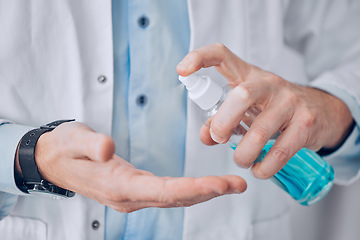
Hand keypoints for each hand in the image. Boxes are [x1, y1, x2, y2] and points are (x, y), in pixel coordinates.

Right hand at [16, 121, 245, 212]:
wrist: (52, 160)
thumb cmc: (64, 148)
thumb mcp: (73, 139)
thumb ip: (90, 144)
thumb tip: (107, 148)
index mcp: (117, 185)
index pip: (162, 190)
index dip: (192, 188)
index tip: (219, 184)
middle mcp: (128, 196)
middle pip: (175, 197)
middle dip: (208, 192)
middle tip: (237, 184)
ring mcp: (132, 196)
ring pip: (174, 198)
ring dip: (204, 193)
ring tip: (231, 185)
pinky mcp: (135, 190)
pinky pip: (168, 193)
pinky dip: (190, 190)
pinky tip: (205, 186)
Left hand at [177, 43, 353, 178]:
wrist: (321, 110)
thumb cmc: (273, 108)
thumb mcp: (246, 107)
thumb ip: (221, 120)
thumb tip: (206, 136)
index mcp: (248, 75)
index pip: (222, 55)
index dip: (200, 58)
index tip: (182, 71)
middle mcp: (270, 84)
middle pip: (241, 96)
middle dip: (223, 123)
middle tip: (219, 138)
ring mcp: (290, 102)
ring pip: (260, 131)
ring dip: (243, 154)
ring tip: (242, 160)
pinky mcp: (306, 123)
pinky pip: (280, 151)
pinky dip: (264, 167)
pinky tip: (260, 169)